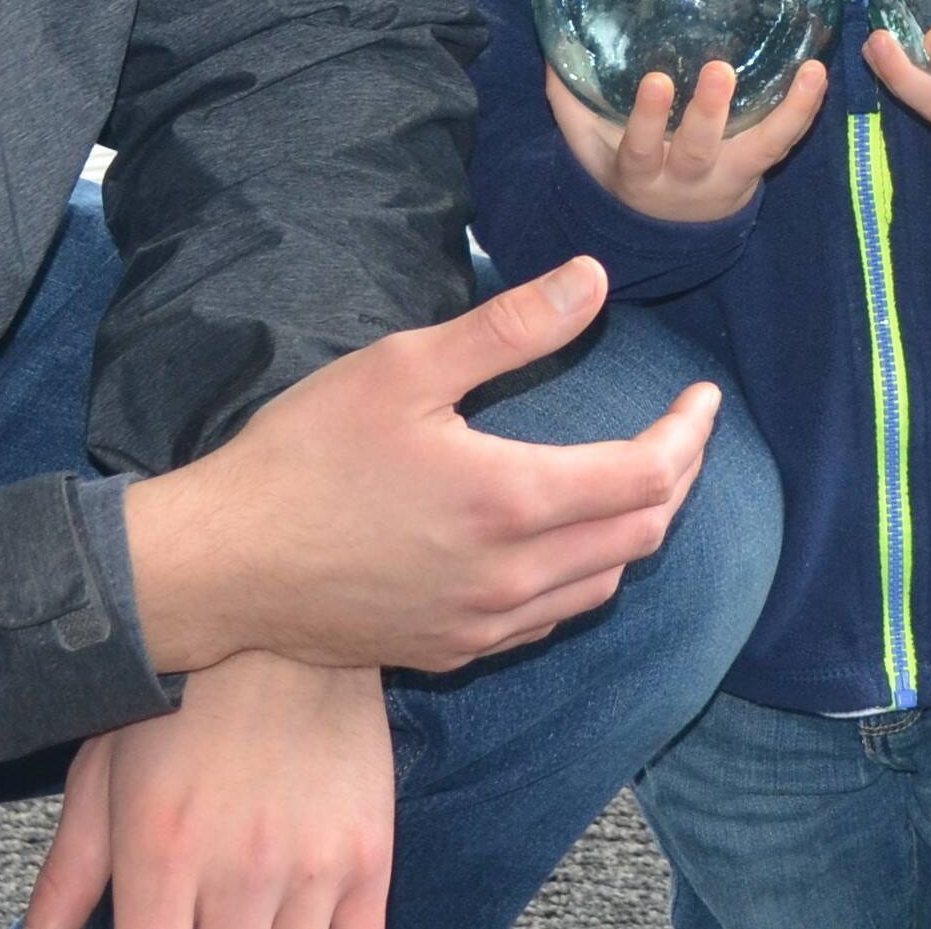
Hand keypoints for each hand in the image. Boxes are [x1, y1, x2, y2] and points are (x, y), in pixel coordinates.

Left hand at [26, 654, 391, 928]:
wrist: (284, 607)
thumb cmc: (181, 689)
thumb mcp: (103, 768)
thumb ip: (65, 877)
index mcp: (162, 853)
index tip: (154, 923)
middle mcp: (239, 871)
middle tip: (197, 908)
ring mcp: (311, 867)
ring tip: (239, 909)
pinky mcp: (369, 856)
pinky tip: (292, 920)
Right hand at [124, 255, 720, 676]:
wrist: (226, 563)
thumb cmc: (306, 453)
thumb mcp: (406, 365)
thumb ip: (511, 326)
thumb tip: (594, 279)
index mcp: (512, 500)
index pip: (648, 476)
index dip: (689, 434)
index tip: (704, 397)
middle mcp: (514, 577)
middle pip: (642, 535)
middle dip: (676, 478)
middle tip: (682, 429)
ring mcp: (484, 624)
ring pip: (603, 583)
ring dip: (636, 529)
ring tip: (636, 476)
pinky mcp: (452, 650)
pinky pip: (552, 618)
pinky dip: (584, 573)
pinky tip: (562, 539)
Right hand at [544, 58, 824, 222]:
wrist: (662, 232)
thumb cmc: (621, 172)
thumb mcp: (587, 149)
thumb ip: (568, 101)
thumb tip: (553, 48)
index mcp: (638, 173)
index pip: (640, 148)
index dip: (647, 119)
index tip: (655, 81)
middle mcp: (684, 179)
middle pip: (698, 149)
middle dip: (709, 112)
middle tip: (720, 70)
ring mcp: (726, 176)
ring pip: (758, 150)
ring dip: (784, 113)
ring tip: (806, 73)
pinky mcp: (755, 169)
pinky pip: (784, 143)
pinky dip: (805, 110)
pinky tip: (818, 72)